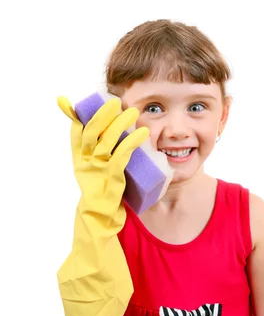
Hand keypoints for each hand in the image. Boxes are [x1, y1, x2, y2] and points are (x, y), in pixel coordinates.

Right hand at [57, 96, 148, 229]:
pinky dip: (132, 141)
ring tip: (133, 112)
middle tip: (115, 102)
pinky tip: (142, 132)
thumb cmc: (99, 187)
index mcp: (78, 156)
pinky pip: (122, 154)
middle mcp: (85, 160)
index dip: (72, 115)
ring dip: (120, 124)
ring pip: (107, 140)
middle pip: (90, 132)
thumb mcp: (91, 167)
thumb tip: (100, 134)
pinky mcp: (112, 175)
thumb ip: (93, 149)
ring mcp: (98, 167)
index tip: (69, 101)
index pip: (75, 131)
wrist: (99, 214)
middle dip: (102, 115)